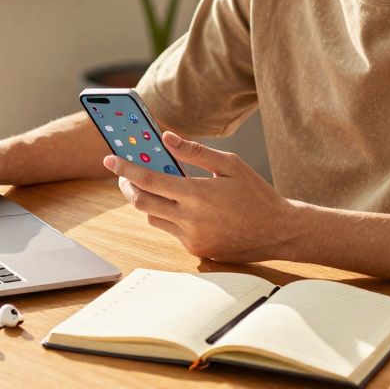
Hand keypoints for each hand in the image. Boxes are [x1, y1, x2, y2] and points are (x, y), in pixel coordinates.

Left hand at [102, 131, 295, 262]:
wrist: (279, 232)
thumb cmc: (256, 194)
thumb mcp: (230, 164)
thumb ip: (195, 152)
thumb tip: (165, 138)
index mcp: (197, 195)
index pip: (149, 181)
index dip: (125, 169)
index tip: (109, 159)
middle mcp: (190, 220)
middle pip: (141, 203)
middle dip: (127, 186)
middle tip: (124, 173)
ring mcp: (192, 239)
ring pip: (153, 218)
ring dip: (147, 201)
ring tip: (154, 185)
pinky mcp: (197, 251)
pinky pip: (171, 231)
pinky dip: (169, 215)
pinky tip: (181, 204)